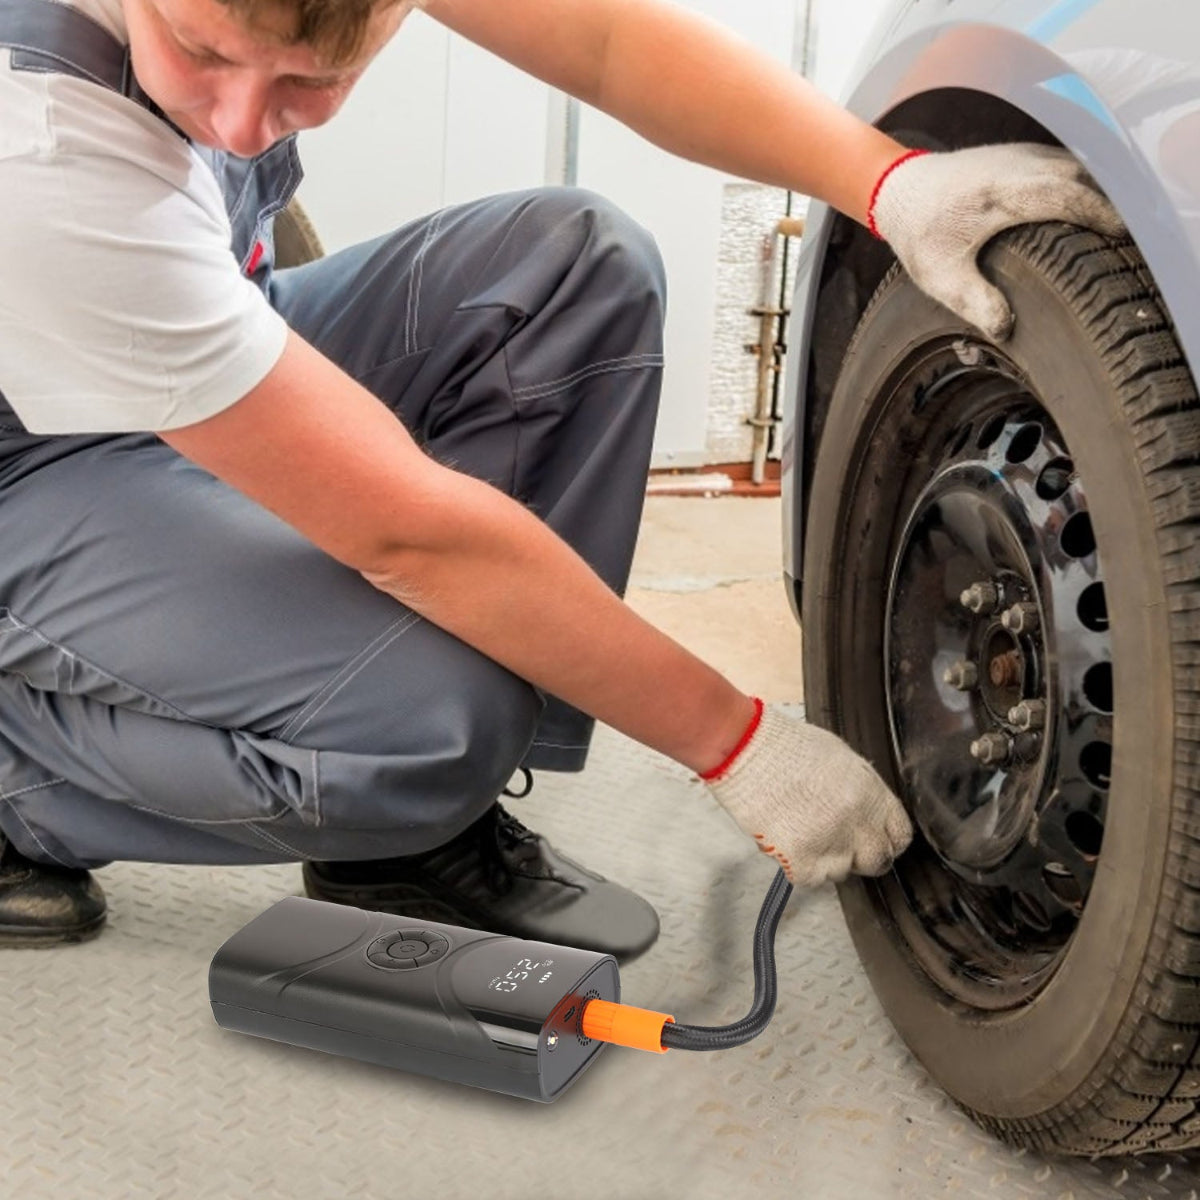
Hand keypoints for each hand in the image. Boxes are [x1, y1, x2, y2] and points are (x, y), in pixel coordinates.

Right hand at [703, 704, 912, 887]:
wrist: (747, 750)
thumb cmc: (785, 747)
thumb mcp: (840, 758)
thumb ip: (860, 791)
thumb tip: (866, 812)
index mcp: (872, 795)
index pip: (900, 835)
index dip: (884, 839)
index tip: (873, 840)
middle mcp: (859, 824)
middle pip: (877, 861)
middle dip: (860, 856)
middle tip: (836, 843)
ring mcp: (833, 845)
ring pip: (842, 873)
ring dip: (825, 860)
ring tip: (802, 832)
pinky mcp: (803, 861)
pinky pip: (811, 879)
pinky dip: (798, 866)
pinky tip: (786, 840)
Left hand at [870, 143, 1126, 340]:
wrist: (899, 189)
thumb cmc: (920, 234)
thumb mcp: (940, 276)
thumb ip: (973, 302)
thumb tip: (1006, 329)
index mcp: (998, 195)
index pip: (1064, 195)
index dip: (1098, 213)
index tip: (1122, 235)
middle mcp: (1015, 167)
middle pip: (1079, 176)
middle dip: (1106, 203)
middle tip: (1124, 238)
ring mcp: (1020, 155)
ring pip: (1074, 165)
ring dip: (1095, 191)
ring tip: (1110, 227)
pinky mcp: (1021, 154)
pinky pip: (1062, 163)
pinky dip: (1080, 183)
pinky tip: (1087, 210)